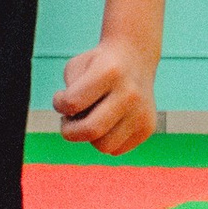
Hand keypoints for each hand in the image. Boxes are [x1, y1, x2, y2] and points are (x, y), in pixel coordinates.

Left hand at [56, 37, 155, 154]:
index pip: (72, 103)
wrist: (135, 58)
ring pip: (104, 146)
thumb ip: (69, 96)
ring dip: (90, 137)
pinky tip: (107, 122)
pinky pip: (117, 149)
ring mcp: (142, 112)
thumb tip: (76, 127)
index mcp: (110, 72)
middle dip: (70, 131)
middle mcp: (130, 93)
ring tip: (90, 119)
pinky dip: (106, 139)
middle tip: (68, 121)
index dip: (59, 103)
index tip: (61, 96)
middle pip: (90, 130)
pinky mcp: (148, 127)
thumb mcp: (76, 67)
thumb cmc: (97, 65)